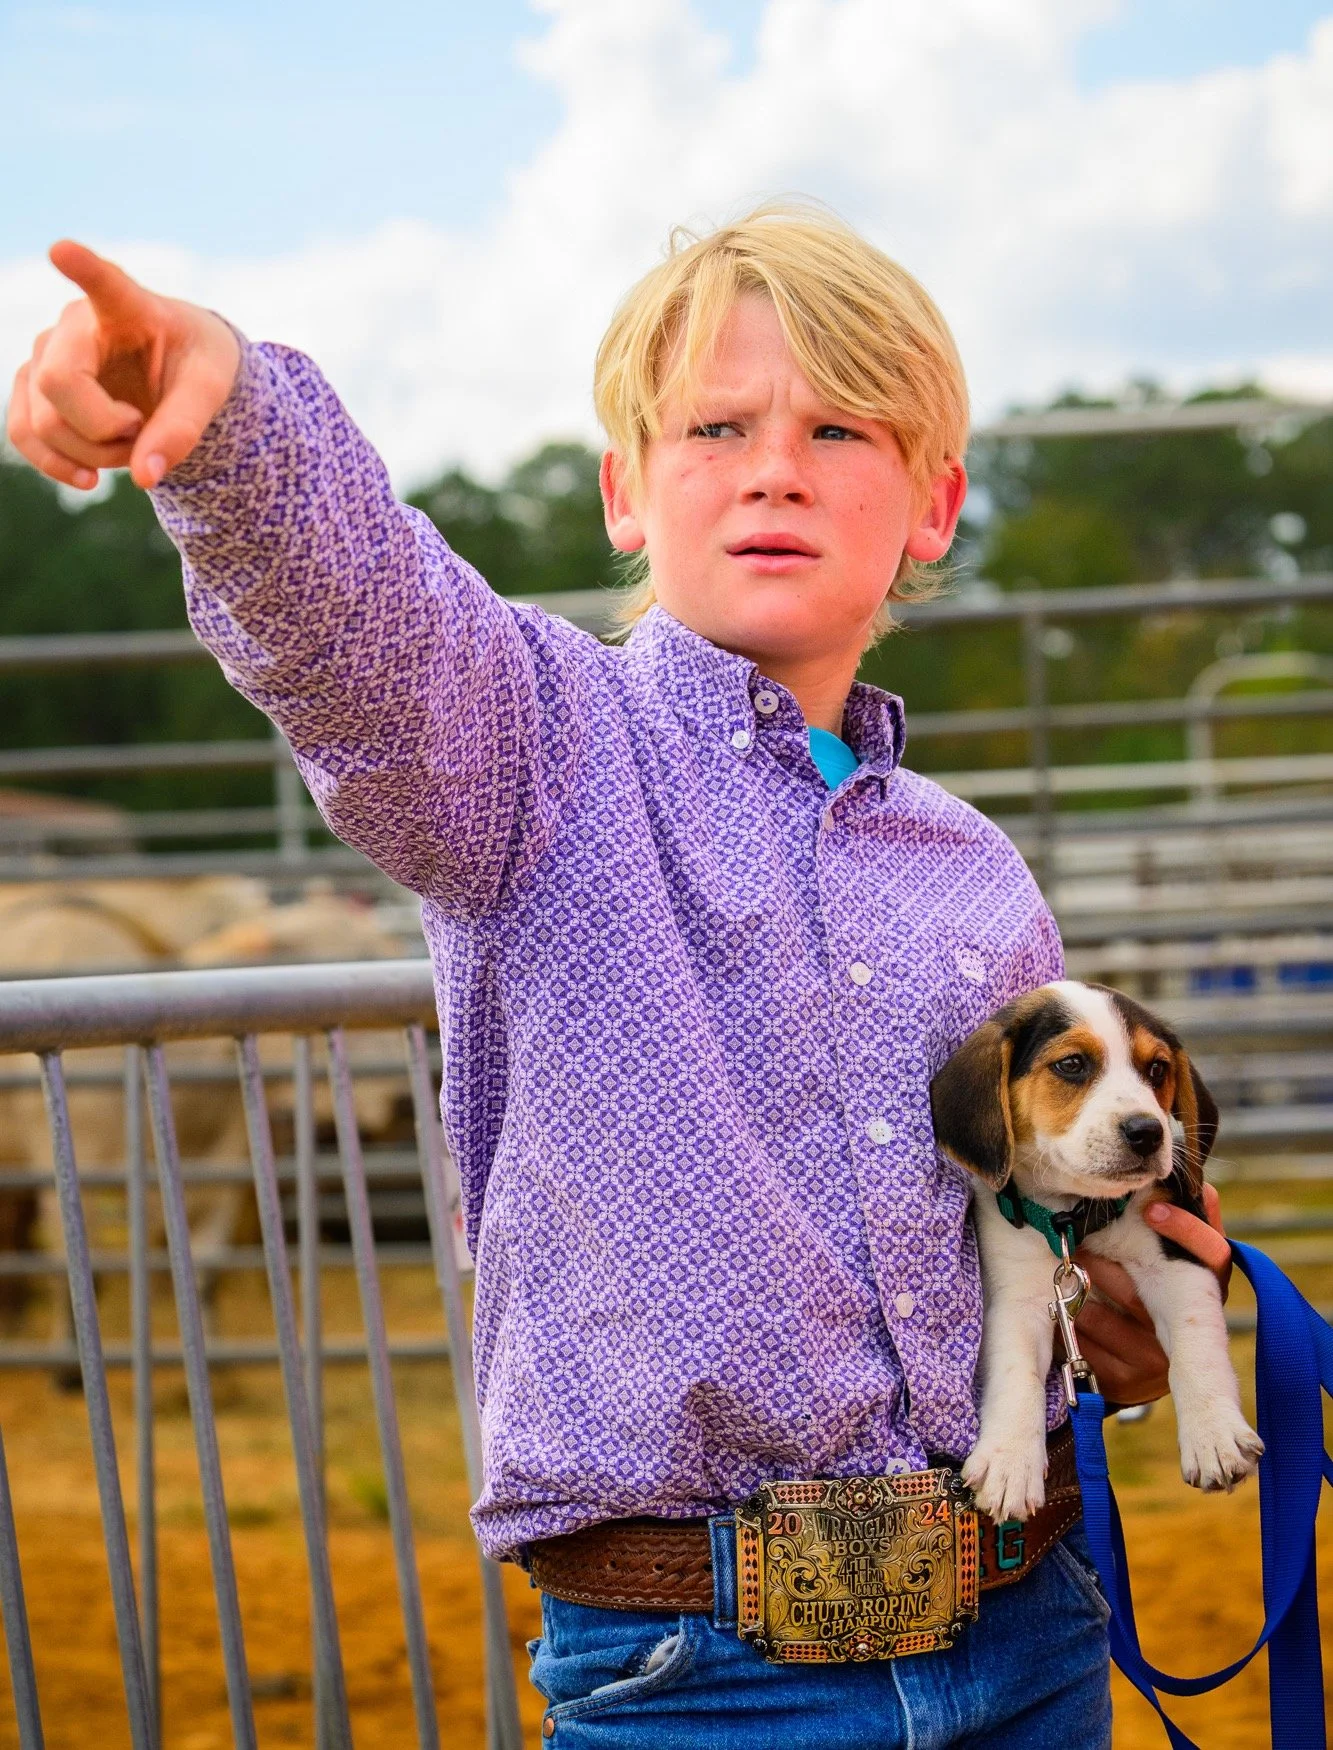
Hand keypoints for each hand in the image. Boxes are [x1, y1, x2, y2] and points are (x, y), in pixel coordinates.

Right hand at [6, 240, 240, 492]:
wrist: (177, 372)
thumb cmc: (194, 365)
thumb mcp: (209, 391)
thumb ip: (183, 429)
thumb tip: (145, 477)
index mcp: (127, 307)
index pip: (104, 283)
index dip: (82, 269)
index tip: (62, 249)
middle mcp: (73, 324)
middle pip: (58, 385)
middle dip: (104, 433)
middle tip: (142, 431)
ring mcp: (45, 355)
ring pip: (42, 421)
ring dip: (91, 455)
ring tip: (130, 446)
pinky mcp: (32, 388)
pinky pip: (23, 434)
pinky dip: (57, 466)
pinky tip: (90, 478)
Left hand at [1072, 1184, 1231, 1406]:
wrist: (1147, 1364)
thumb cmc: (1160, 1293)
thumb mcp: (1177, 1262)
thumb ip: (1184, 1227)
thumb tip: (1202, 1187)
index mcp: (1209, 1289)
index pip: (1211, 1257)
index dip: (1184, 1232)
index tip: (1152, 1209)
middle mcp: (1190, 1330)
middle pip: (1140, 1297)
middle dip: (1106, 1273)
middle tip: (1080, 1247)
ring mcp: (1158, 1362)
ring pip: (1103, 1322)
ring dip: (1079, 1296)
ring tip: (1067, 1276)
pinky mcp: (1128, 1384)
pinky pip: (1086, 1350)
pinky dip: (1070, 1327)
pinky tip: (1064, 1312)